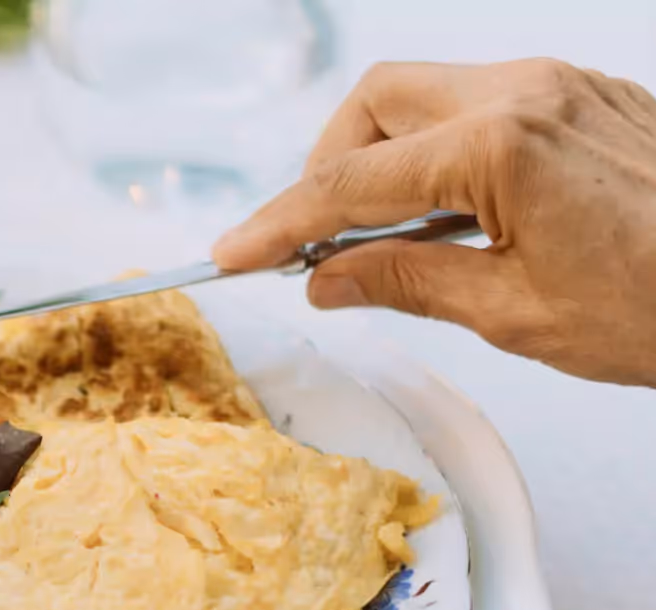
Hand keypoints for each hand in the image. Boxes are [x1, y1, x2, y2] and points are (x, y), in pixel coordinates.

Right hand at [212, 59, 655, 386]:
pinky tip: (446, 216)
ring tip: (382, 239)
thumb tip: (327, 276)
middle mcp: (525, 95)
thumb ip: (406, 282)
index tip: (234, 253)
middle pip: (374, 103)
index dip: (279, 222)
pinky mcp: (582, 98)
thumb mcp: (517, 314)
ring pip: (423, 95)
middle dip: (325, 168)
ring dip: (381, 158)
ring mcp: (558, 87)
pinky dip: (436, 152)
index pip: (349, 183)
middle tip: (316, 245)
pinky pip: (477, 104)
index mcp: (500, 148)